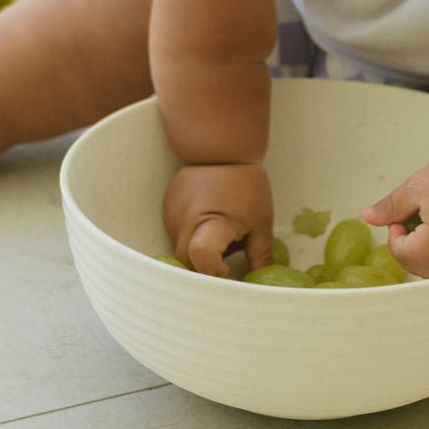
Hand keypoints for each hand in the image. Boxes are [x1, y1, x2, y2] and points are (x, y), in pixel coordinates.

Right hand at [163, 162, 273, 276]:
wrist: (221, 148)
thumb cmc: (246, 184)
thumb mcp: (261, 221)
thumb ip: (259, 253)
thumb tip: (259, 280)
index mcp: (211, 223)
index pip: (200, 258)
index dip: (212, 272)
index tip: (227, 270)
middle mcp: (184, 222)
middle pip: (187, 263)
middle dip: (206, 268)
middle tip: (227, 261)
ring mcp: (171, 216)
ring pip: (181, 250)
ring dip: (198, 253)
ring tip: (220, 233)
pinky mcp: (167, 210)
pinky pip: (177, 235)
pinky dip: (192, 238)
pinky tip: (209, 221)